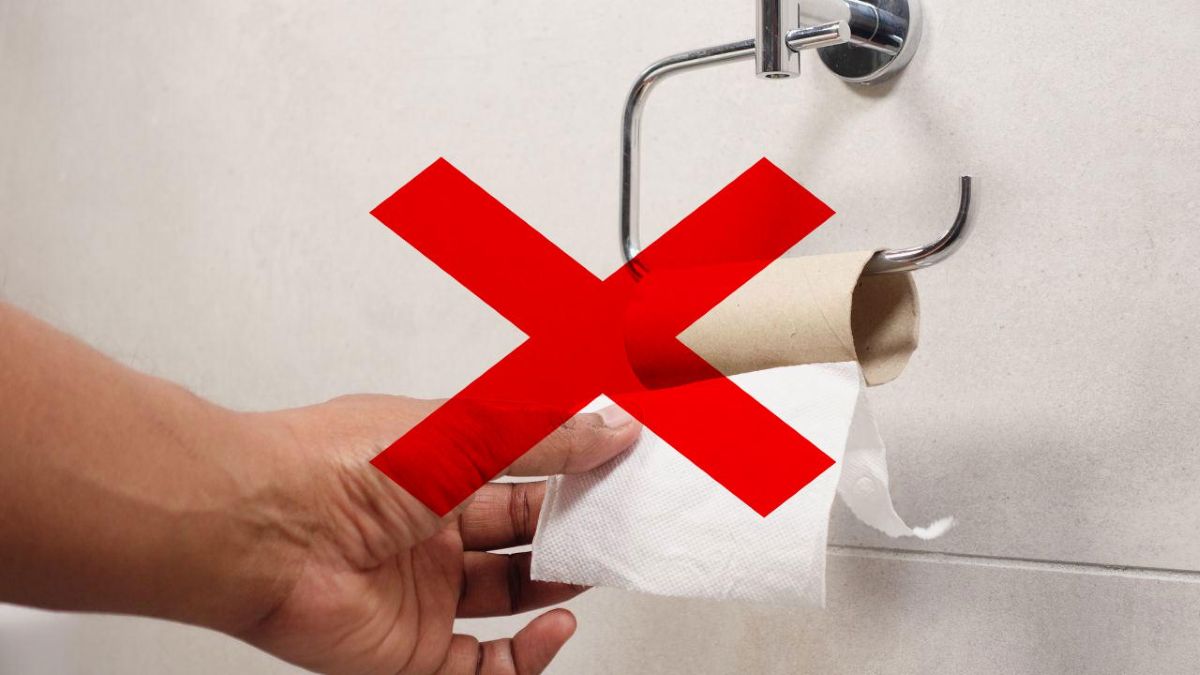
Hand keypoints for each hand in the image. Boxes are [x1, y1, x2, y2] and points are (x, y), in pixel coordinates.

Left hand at [234, 395, 639, 674]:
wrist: (265, 528)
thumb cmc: (345, 464)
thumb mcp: (467, 434)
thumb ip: (545, 439)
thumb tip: (610, 428)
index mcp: (437, 470)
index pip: (520, 474)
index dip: (568, 474)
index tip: (616, 471)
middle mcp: (428, 530)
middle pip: (518, 538)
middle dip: (568, 533)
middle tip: (614, 528)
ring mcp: (419, 592)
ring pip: (505, 601)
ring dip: (554, 590)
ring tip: (591, 573)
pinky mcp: (409, 650)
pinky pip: (480, 668)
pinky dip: (525, 658)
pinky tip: (552, 627)